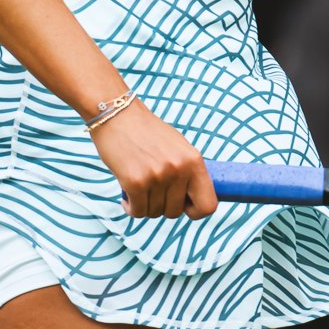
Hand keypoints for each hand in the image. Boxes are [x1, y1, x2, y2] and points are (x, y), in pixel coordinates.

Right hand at [89, 99, 217, 219]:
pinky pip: (137, 211)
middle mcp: (179, 169)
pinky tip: (127, 194)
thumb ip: (188, 172)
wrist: (119, 116)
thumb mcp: (178, 147)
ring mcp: (158, 176)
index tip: (183, 204)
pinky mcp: (135, 182)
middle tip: (154, 188)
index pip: (208, 205)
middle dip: (163, 205)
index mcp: (194, 160)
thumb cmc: (149, 133)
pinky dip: (131, 207)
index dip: (195, 211)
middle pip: (176, 212)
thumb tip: (196, 200)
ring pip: (155, 213)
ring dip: (145, 204)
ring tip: (141, 184)